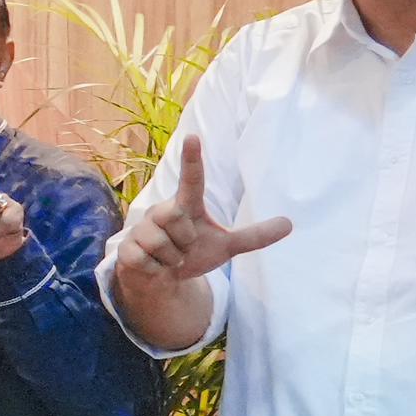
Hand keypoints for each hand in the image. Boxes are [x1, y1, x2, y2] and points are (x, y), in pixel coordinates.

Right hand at [108, 134, 289, 289]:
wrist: (159, 279)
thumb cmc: (191, 253)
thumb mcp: (225, 246)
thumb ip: (254, 236)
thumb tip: (289, 223)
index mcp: (185, 205)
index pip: (192, 179)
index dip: (192, 159)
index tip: (193, 137)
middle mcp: (161, 211)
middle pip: (176, 220)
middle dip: (184, 242)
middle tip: (183, 249)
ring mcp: (140, 228)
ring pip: (162, 244)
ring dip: (171, 259)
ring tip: (168, 259)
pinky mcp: (126, 249)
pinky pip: (147, 260)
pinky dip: (157, 271)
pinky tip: (154, 267)